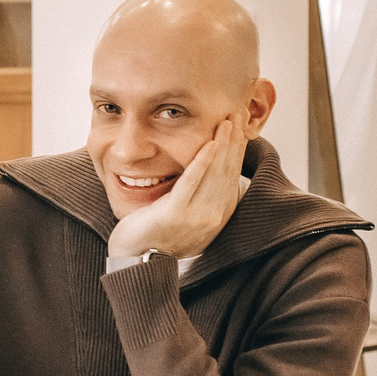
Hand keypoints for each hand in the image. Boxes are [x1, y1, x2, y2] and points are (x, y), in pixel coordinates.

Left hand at [107, 118, 249, 258]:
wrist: (135, 263)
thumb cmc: (155, 234)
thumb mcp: (183, 213)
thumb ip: (196, 195)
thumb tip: (204, 170)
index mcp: (217, 215)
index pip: (233, 175)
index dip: (238, 149)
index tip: (241, 124)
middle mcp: (213, 216)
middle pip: (228, 170)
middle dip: (235, 140)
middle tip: (239, 112)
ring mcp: (196, 216)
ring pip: (215, 173)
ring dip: (224, 144)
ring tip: (229, 120)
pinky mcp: (176, 213)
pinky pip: (193, 182)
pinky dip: (203, 161)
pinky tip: (212, 143)